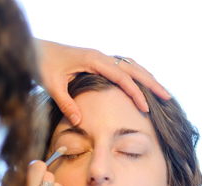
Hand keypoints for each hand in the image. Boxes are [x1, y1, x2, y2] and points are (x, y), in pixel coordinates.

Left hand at [36, 39, 171, 125]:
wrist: (33, 48)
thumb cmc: (41, 65)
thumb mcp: (51, 85)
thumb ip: (66, 103)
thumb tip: (80, 121)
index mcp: (92, 59)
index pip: (121, 77)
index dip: (135, 93)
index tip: (145, 108)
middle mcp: (100, 56)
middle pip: (133, 68)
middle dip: (151, 83)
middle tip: (167, 97)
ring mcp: (100, 57)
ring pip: (130, 65)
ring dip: (147, 78)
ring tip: (162, 92)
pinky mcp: (97, 61)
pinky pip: (122, 66)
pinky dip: (136, 75)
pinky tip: (143, 85)